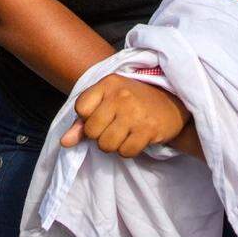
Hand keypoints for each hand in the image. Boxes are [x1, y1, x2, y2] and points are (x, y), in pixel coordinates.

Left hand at [60, 73, 189, 157]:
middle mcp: (120, 96)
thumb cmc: (134, 101)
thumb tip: (64, 142)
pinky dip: (128, 150)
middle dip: (100, 135)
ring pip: (106, 145)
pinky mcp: (148, 130)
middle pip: (92, 131)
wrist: (173, 101)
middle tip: (115, 127)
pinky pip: (125, 152)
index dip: (89, 118)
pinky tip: (136, 138)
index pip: (81, 109)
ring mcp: (135, 113)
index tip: (102, 115)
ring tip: (125, 133)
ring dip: (114, 145)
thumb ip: (83, 121)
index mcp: (108, 84)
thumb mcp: (108, 101)